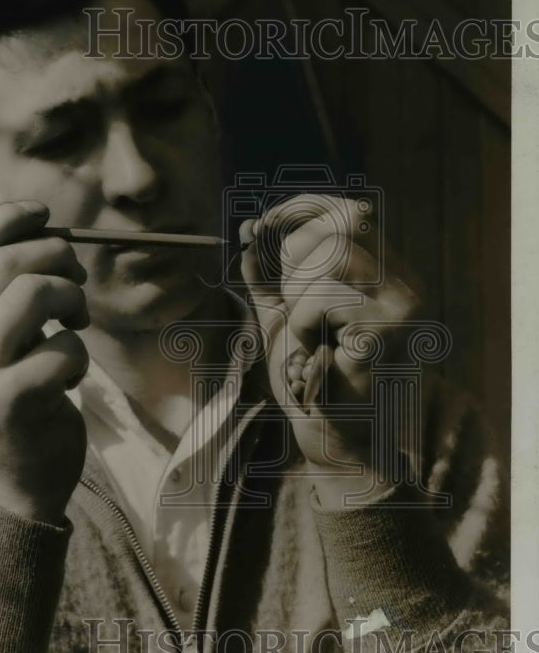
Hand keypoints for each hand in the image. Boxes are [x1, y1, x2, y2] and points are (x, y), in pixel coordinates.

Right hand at [0, 201, 89, 522]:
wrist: (6, 487)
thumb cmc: (4, 403)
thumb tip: (37, 227)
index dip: (7, 219)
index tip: (44, 213)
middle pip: (7, 261)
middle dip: (57, 257)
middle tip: (76, 280)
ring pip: (35, 292)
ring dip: (72, 299)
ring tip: (75, 323)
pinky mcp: (11, 400)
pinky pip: (65, 346)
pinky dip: (80, 355)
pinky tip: (69, 377)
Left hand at [240, 193, 421, 498]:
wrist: (338, 442)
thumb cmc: (312, 385)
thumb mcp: (283, 320)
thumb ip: (268, 279)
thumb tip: (249, 233)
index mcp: (385, 277)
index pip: (351, 213)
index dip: (302, 209)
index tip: (260, 225)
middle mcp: (403, 284)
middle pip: (344, 224)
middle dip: (297, 259)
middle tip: (293, 306)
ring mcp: (401, 305)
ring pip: (332, 258)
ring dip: (301, 300)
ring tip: (310, 340)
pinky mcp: (387, 330)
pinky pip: (322, 301)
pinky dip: (304, 327)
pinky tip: (316, 356)